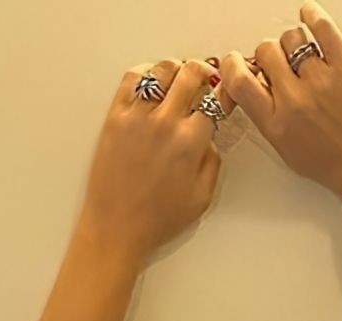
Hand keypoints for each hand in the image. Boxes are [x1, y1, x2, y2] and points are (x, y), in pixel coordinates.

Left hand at [79, 58, 237, 263]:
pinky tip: (151, 83)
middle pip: (191, 73)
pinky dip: (145, 73)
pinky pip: (132, 80)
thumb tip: (210, 139)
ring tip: (178, 79)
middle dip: (203, 72)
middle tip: (205, 78)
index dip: (225, 92)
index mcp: (191, 142)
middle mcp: (165, 123)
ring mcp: (138, 117)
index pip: (216, 99)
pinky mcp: (115, 118)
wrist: (116, 229)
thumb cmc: (156, 220)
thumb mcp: (201, 198)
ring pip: (162, 70)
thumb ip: (212, 163)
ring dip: (176, 70)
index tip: (225, 92)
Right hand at [221, 2, 341, 199]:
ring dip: (294, 43)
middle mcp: (295, 100)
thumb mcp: (287, 150)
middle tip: (280, 63)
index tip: (236, 61)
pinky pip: (323, 28)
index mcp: (276, 123)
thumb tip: (257, 86)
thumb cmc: (334, 164)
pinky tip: (309, 15)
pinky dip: (313, 15)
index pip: (239, 81)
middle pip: (266, 51)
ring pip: (292, 37)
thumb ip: (267, 117)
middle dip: (270, 54)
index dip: (233, 65)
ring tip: (304, 55)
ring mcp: (321, 80)